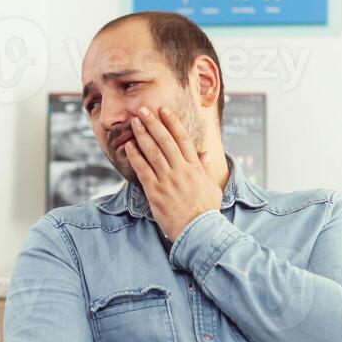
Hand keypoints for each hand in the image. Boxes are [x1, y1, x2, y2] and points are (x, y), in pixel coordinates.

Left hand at [125, 106, 221, 240]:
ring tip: (134, 122)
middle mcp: (181, 170)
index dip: (172, 122)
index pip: (182, 139)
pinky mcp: (156, 192)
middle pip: (165, 141)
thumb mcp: (212, 186)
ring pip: (153, 152)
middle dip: (153, 123)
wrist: (199, 231)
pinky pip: (143, 170)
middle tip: (143, 110)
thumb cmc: (206, 211)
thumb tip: (205, 153)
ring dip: (143, 135)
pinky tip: (129, 146)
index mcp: (195, 167)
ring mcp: (168, 180)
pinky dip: (135, 156)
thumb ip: (206, 168)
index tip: (164, 110)